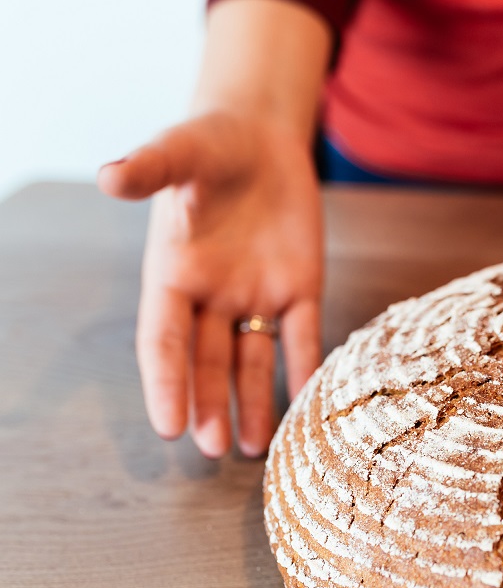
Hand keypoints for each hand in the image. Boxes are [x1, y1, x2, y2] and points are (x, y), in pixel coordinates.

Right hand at [98, 111, 323, 457]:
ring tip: (253, 449)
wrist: (259, 136)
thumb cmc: (209, 145)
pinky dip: (306, 369)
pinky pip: (303, 337)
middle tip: (213, 450)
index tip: (167, 426)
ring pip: (252, 361)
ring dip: (254, 402)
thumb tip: (109, 176)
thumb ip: (150, 170)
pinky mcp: (299, 288)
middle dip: (209, 405)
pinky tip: (309, 405)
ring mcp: (256, 296)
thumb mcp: (180, 153)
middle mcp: (212, 296)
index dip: (165, 383)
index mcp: (173, 274)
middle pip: (207, 363)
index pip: (164, 341)